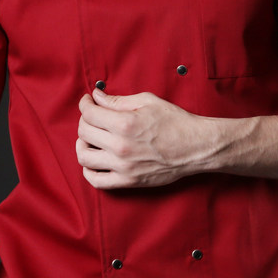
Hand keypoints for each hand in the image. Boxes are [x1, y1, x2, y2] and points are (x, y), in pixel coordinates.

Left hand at [76, 87, 214, 188]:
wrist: (196, 147)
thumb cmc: (175, 122)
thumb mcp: (148, 102)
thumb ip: (118, 100)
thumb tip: (97, 96)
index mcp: (124, 123)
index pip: (89, 113)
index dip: (85, 104)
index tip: (88, 101)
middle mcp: (120, 146)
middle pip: (84, 132)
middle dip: (84, 120)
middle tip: (93, 117)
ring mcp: (122, 166)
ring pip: (84, 156)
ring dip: (82, 144)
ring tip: (90, 138)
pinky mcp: (128, 181)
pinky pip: (96, 180)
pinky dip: (88, 171)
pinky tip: (94, 160)